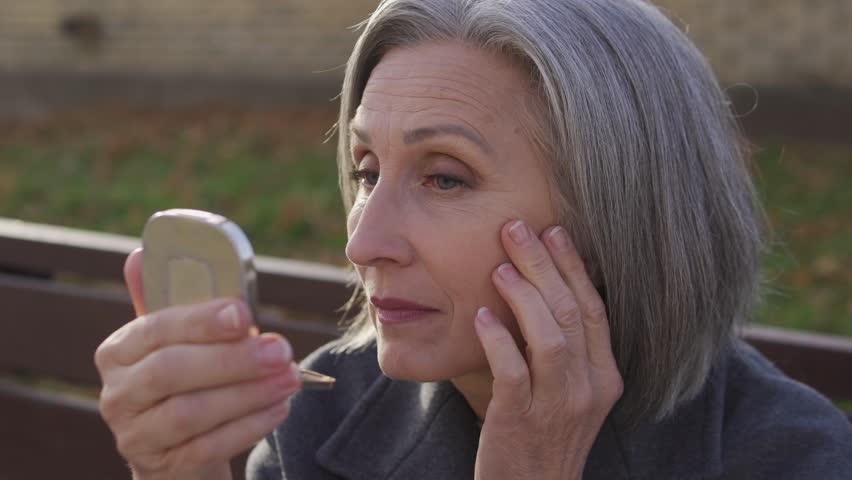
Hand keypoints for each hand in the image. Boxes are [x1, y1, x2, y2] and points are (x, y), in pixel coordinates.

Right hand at [94, 249, 301, 479]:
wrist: (178, 450)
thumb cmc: (185, 381)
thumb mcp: (175, 341)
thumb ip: (170, 301)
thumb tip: (143, 251)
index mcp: (119, 351)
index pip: (155, 329)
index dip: (200, 321)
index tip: (245, 314)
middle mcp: (118, 393)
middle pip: (171, 372)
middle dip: (232, 359)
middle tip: (281, 350)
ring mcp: (136, 435)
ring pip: (189, 413)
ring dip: (247, 393)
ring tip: (290, 377)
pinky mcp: (163, 466)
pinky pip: (208, 447)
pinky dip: (249, 426)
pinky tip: (280, 407)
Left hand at [473, 221, 622, 479]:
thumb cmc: (544, 435)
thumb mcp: (570, 392)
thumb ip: (566, 348)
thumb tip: (545, 287)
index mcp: (604, 376)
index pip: (595, 309)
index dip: (574, 267)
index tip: (555, 230)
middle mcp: (587, 388)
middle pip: (571, 312)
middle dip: (544, 264)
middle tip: (517, 228)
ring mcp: (556, 405)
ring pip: (550, 336)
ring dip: (524, 295)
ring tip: (500, 267)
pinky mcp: (519, 420)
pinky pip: (512, 370)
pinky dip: (498, 339)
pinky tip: (482, 316)